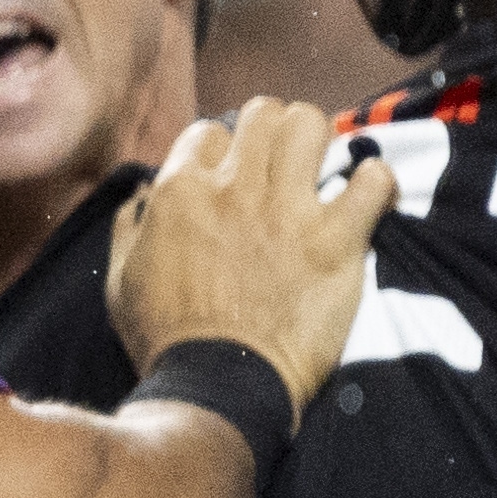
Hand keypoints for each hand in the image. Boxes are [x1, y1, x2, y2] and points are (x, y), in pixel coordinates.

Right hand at [105, 99, 393, 409]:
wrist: (218, 384)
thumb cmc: (165, 337)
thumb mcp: (121, 280)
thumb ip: (129, 227)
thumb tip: (142, 195)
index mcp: (179, 191)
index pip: (208, 131)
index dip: (221, 151)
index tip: (230, 176)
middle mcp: (234, 188)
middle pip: (264, 113)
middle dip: (272, 132)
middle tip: (280, 163)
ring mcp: (289, 210)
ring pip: (313, 125)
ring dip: (320, 143)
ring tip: (322, 168)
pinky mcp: (336, 240)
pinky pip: (373, 180)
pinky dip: (375, 183)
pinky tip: (366, 198)